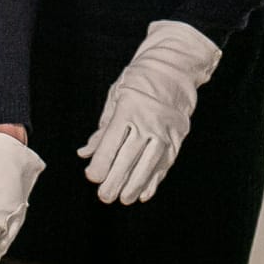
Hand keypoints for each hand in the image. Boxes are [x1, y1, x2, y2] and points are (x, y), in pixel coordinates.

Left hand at [77, 20, 220, 204]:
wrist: (176, 65)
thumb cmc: (140, 78)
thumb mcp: (116, 95)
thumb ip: (102, 128)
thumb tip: (85, 153)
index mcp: (128, 109)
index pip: (112, 143)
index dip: (101, 163)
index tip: (92, 177)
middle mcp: (148, 121)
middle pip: (129, 158)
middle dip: (115, 180)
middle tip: (104, 197)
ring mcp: (166, 130)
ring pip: (149, 164)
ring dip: (136, 185)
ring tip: (124, 199)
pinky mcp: (178, 136)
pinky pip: (166, 162)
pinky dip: (155, 179)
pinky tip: (146, 193)